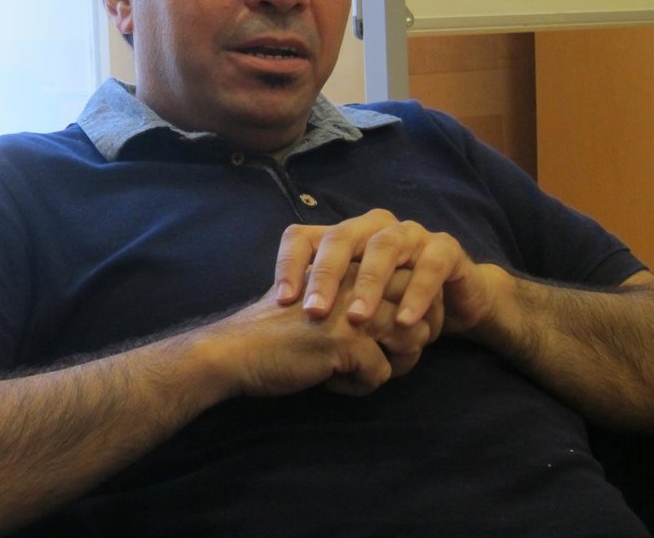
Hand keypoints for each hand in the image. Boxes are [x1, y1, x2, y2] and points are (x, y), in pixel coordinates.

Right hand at [211, 264, 433, 397]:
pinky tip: (331, 383)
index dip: (413, 311)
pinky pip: (379, 372)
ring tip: (362, 373)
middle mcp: (354, 281)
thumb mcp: (316, 299)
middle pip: (417, 306)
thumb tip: (400, 318)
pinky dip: (359, 386)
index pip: (407, 279)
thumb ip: (352, 297)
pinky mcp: (345, 340)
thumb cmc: (274, 332)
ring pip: (412, 339)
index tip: (397, 335)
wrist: (235, 352)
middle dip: (417, 337)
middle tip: (390, 358)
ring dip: (395, 365)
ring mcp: (351, 309)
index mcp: (348, 266)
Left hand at [272, 209, 496, 333]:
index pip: (303, 237)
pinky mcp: (445, 249)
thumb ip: (321, 302)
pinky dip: (416, 294)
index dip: (288, 264)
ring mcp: (410, 233)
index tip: (280, 300)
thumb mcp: (350, 301)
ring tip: (357, 319)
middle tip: (314, 312)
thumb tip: (275, 320)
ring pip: (384, 247)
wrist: (454, 302)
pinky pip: (429, 266)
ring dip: (369, 284)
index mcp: (343, 235)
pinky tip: (404, 321)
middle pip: (340, 238)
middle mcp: (372, 227)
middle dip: (325, 275)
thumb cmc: (390, 301)